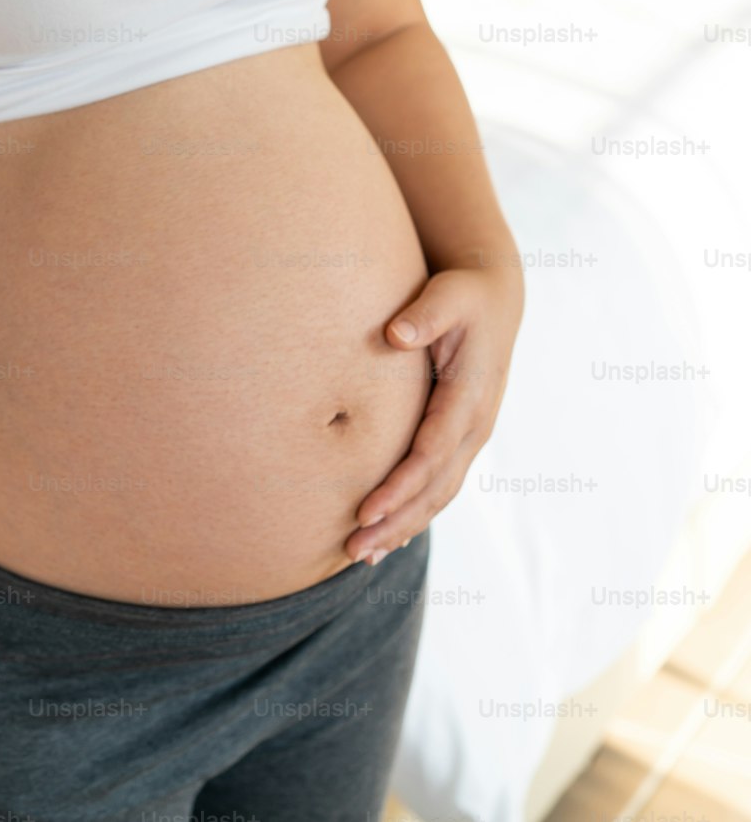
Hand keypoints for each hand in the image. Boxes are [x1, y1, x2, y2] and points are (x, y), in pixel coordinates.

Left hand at [344, 264, 523, 565]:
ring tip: (362, 554)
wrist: (495, 299)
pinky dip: (415, 512)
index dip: (399, 487)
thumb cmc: (465, 295)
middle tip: (352, 548)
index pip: (431, 455)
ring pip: (439, 495)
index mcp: (470, 398)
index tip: (364, 510)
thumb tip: (394, 335)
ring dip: (403, 526)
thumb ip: (424, 315)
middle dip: (396, 522)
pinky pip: (440, 485)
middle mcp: (475, 426)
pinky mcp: (460, 437)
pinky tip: (388, 534)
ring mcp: (471, 436)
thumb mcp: (449, 295)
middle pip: (435, 489)